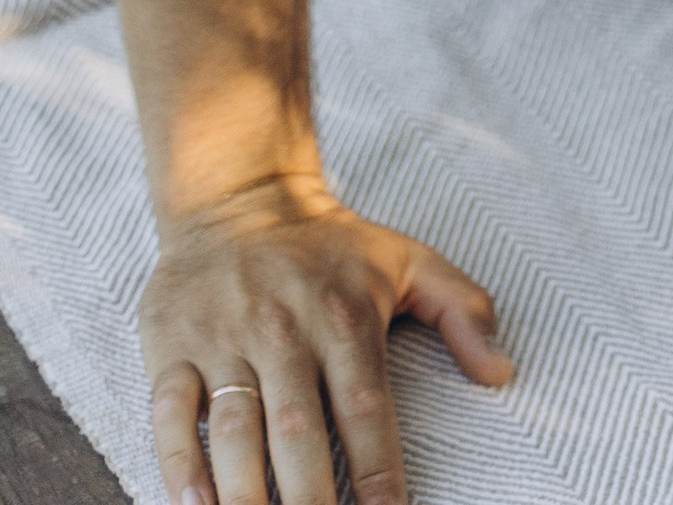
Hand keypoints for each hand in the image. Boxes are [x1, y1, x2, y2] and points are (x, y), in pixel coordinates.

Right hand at [142, 179, 509, 504]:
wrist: (240, 198)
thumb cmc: (331, 246)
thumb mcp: (408, 260)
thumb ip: (463, 310)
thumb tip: (501, 373)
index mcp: (345, 316)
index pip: (366, 409)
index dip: (378, 473)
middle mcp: (285, 330)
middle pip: (299, 431)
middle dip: (310, 502)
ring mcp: (225, 338)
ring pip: (235, 431)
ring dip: (245, 497)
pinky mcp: (172, 344)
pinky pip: (170, 412)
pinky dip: (180, 464)